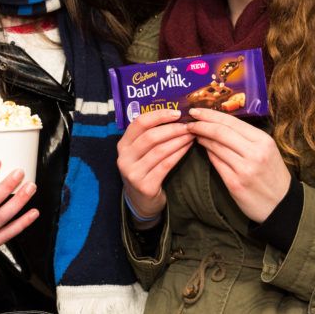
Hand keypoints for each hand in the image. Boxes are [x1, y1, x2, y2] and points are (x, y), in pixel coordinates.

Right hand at [116, 108, 193, 222]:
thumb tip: (175, 115)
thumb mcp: (139, 152)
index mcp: (123, 145)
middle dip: (173, 129)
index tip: (177, 113)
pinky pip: (166, 165)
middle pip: (151, 136)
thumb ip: (149, 136)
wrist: (141, 201)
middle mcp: (124, 158)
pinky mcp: (145, 185)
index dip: (159, 115)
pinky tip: (188, 148)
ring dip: (179, 140)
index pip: (139, 123)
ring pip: (160, 150)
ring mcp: (133, 173)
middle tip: (189, 126)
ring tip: (191, 135)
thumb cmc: (145, 170)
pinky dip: (179, 154)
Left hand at [186, 107, 290, 222]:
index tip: (196, 110)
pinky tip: (203, 148)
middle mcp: (254, 153)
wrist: (282, 204)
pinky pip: (215, 163)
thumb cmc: (272, 174)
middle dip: (201, 124)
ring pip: (215, 146)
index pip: (231, 122)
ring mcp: (244, 169)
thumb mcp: (267, 150)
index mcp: (263, 141)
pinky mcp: (235, 183)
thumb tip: (218, 124)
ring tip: (194, 134)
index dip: (210, 115)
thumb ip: (246, 137)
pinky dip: (207, 153)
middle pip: (220, 132)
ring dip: (201, 138)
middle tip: (189, 122)